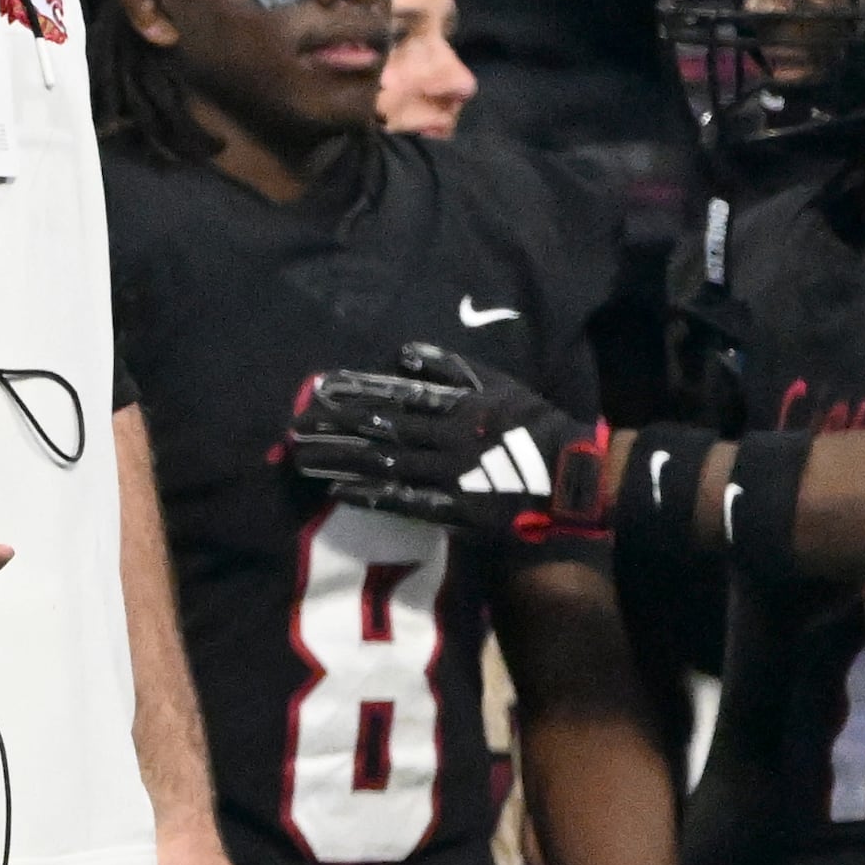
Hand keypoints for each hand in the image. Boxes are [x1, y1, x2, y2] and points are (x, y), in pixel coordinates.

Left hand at [288, 344, 592, 535]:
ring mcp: (448, 475)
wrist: (572, 477)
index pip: (396, 396)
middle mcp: (446, 439)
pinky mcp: (454, 509)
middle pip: (380, 431)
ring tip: (301, 457)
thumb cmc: (533, 425)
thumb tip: (402, 355)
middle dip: (334, 428)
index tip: (318, 387)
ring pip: (384, 465)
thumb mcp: (498, 383)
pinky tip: (338, 493)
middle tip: (293, 427)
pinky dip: (371, 497)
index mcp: (457, 407)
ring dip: (340, 461)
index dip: (355, 392)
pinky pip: (406, 502)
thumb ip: (451, 367)